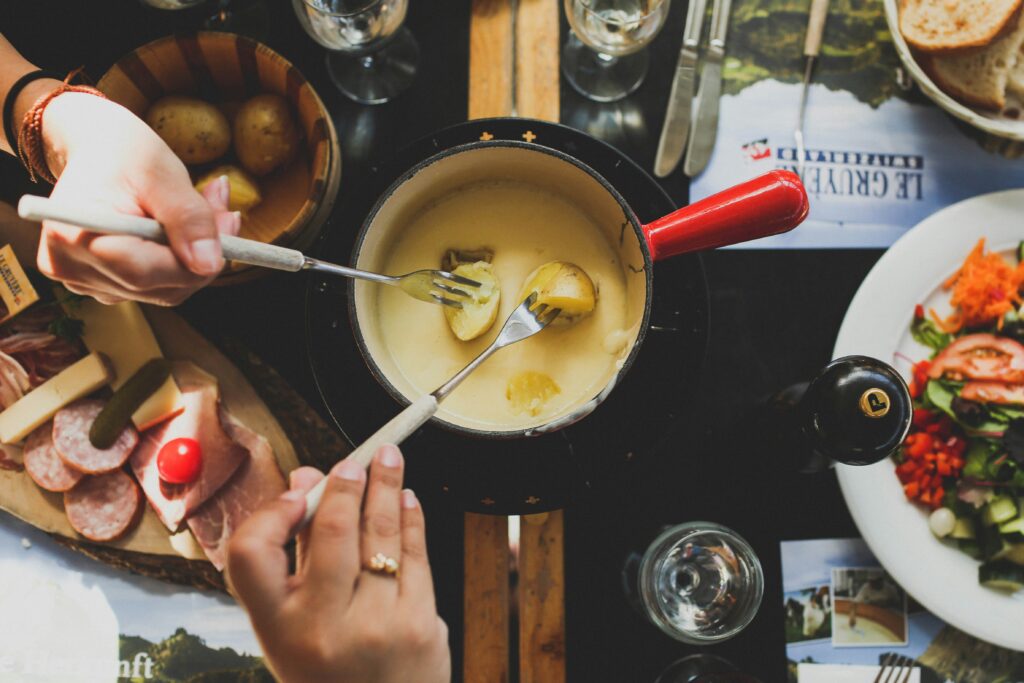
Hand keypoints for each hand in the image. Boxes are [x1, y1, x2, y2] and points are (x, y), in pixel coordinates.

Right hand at [34, 93, 238, 304]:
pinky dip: (181, 261)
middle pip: (160, 287)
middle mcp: (71, 268)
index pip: (145, 274)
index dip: (195, 259)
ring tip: (207, 208)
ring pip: (166, 290)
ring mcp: (85, 282)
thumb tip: (209, 264)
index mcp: (72, 237)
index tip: (229, 223)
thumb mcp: (161, 172)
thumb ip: (188, 218)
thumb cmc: (122, 152)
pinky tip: (185, 229)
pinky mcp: (103, 285)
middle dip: (203, 254)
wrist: (97, 150)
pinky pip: (158, 286)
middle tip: (225, 211)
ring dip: (196, 256)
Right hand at [226, 446, 450, 682]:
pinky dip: (412, 519)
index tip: (295, 492)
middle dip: (346, 485)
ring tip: (390, 460)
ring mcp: (376, 626)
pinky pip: (416, 555)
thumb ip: (296, 553)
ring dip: (387, 487)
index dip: (270, 514)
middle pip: (332, 531)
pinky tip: (407, 499)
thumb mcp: (293, 628)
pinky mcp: (420, 624)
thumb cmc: (330, 670)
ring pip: (382, 535)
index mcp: (277, 629)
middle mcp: (323, 628)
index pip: (250, 554)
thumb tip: (306, 480)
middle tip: (355, 460)